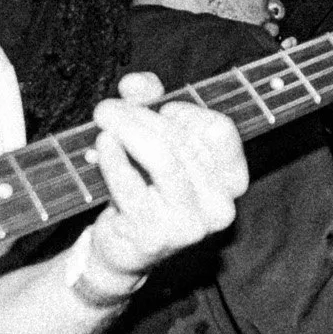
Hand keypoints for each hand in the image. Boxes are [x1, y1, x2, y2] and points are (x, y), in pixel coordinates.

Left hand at [82, 72, 248, 284]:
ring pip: (161, 158)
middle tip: (109, 107)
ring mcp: (190, 226)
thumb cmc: (145, 188)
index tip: (161, 111)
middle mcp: (219, 207)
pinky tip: (101, 143)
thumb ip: (150, 103)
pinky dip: (112, 157)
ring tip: (103, 117)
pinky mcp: (155, 236)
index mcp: (231, 182)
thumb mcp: (154, 141)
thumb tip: (136, 84)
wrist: (124, 248)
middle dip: (141, 114)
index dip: (186, 112)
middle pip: (183, 140)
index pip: (219, 131)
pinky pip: (131, 184)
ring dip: (127, 128)